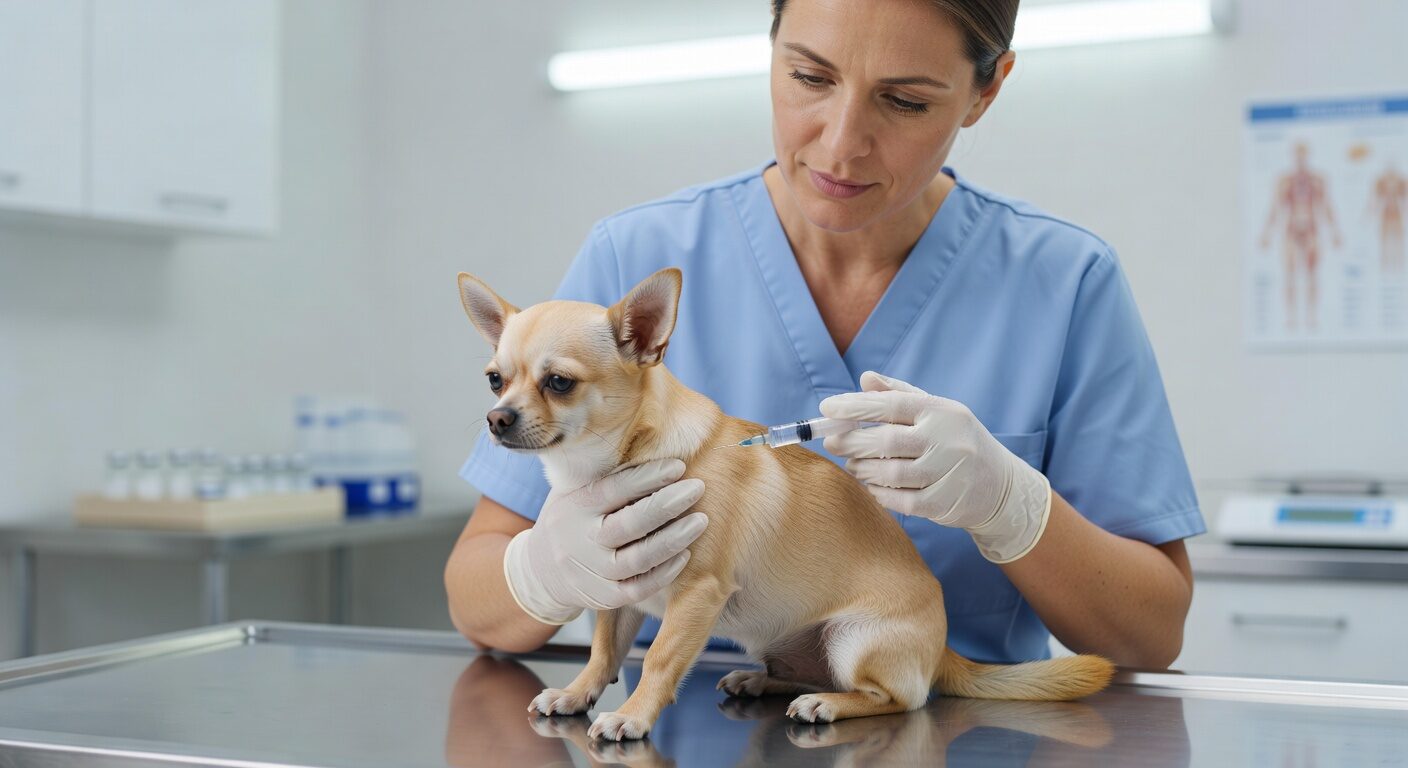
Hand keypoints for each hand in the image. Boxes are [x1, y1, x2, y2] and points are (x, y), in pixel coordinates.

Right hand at [503, 459, 706, 623]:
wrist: (538, 572)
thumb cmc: (571, 520)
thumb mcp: (574, 492)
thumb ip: (606, 476)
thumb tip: (653, 440)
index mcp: (575, 506)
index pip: (614, 489)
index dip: (647, 477)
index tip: (679, 466)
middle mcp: (580, 540)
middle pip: (628, 524)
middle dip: (667, 505)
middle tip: (697, 488)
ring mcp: (591, 572)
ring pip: (637, 560)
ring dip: (673, 540)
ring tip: (700, 521)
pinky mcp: (603, 597)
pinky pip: (637, 589)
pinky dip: (663, 573)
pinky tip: (685, 555)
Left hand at [820, 371, 1050, 563]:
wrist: (1002, 486)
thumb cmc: (956, 441)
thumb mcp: (937, 411)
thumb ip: (899, 394)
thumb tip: (865, 378)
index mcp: (942, 412)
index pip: (892, 405)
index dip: (855, 407)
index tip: (827, 408)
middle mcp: (947, 440)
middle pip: (886, 441)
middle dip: (852, 441)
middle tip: (833, 442)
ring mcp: (948, 474)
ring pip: (890, 473)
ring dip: (862, 469)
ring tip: (853, 464)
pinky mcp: (944, 504)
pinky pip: (900, 501)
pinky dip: (879, 493)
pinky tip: (872, 486)